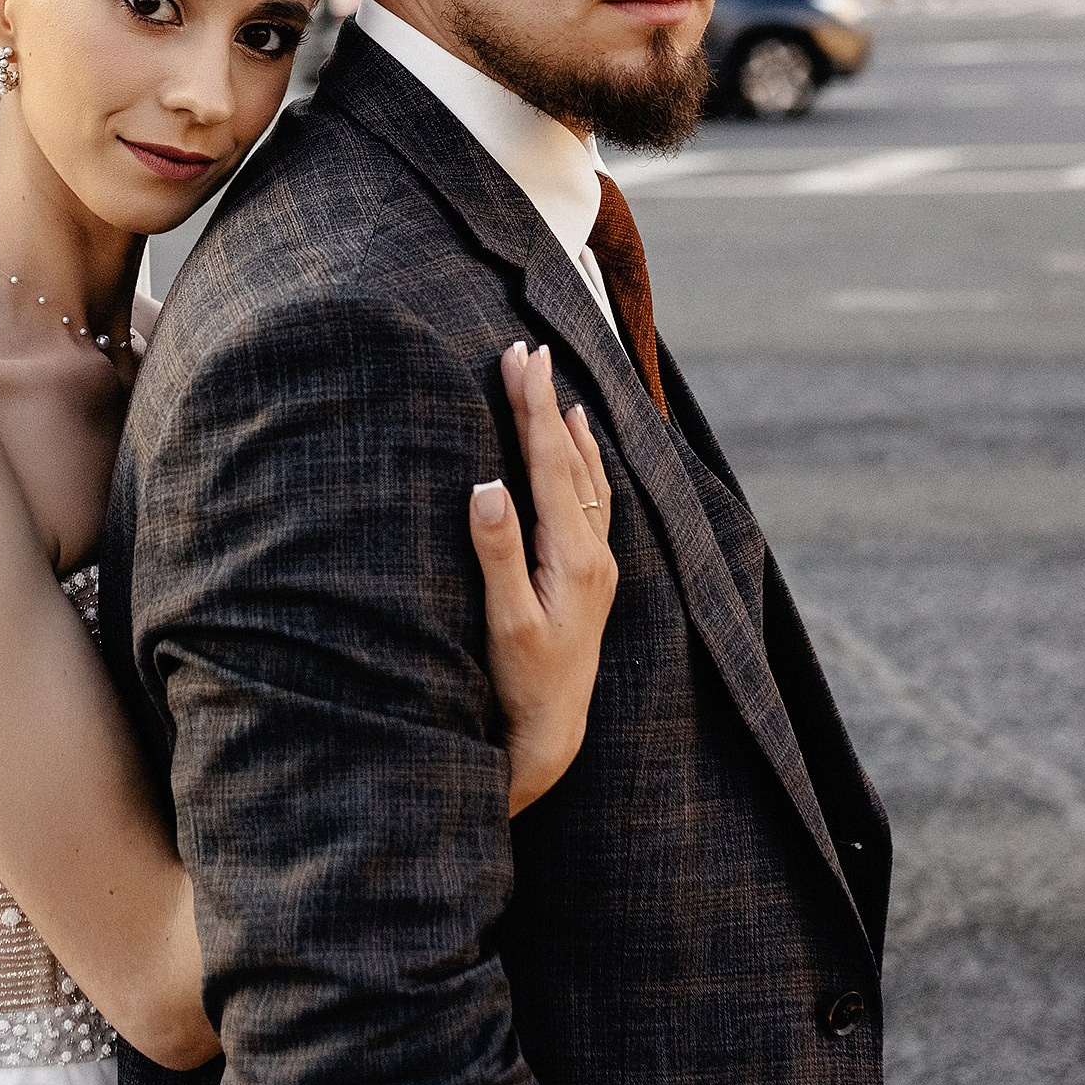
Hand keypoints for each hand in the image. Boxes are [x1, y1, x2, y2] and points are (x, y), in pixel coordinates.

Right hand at [470, 340, 616, 817]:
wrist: (553, 733)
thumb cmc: (522, 683)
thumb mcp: (504, 621)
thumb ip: (498, 553)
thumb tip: (486, 488)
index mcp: (574, 555)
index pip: (551, 463)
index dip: (533, 408)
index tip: (520, 359)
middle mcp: (595, 552)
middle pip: (571, 460)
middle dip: (546, 404)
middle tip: (527, 351)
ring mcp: (599, 563)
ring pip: (588, 477)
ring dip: (568, 430)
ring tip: (556, 389)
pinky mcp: (593, 575)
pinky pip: (594, 500)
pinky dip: (585, 464)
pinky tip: (581, 453)